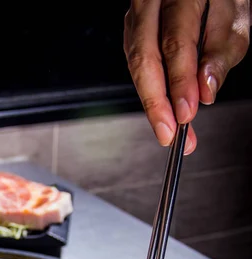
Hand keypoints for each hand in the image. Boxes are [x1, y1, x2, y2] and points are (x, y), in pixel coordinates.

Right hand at [124, 0, 250, 153]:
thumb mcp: (235, 19)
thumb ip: (221, 53)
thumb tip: (205, 91)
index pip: (175, 44)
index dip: (179, 84)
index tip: (186, 115)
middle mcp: (152, 2)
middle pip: (144, 58)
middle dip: (156, 103)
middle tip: (168, 134)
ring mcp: (138, 15)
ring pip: (135, 64)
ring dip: (151, 102)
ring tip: (168, 129)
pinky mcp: (134, 30)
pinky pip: (136, 63)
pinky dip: (149, 90)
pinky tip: (162, 108)